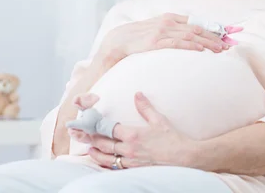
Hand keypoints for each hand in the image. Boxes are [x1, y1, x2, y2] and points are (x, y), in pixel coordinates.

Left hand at [69, 92, 198, 168]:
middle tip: (80, 135)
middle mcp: (128, 149)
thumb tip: (137, 94)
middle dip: (90, 138)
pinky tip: (103, 162)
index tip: (87, 121)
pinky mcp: (134, 170)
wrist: (184, 158)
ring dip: (95, 153)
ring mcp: (130, 161)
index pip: (109, 129)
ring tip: (89, 149)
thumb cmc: (173, 139)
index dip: (96, 125)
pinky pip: (115, 168)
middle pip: (103, 144)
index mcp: (133, 135)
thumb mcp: (159, 120)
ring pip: (107, 158)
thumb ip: (145, 107)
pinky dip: (106, 164)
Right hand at [97, 13, 230, 66]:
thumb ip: (174, 31)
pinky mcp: (156, 42)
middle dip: (216, 36)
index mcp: (171, 17)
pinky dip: (191, 46)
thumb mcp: (159, 29)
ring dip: (208, 43)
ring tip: (220, 49)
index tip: (228, 34)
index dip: (214, 28)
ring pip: (191, 36)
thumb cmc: (140, 37)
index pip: (198, 22)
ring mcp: (162, 31)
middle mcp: (169, 22)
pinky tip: (200, 50)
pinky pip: (177, 43)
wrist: (118, 41)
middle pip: (198, 28)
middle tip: (230, 44)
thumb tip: (190, 36)